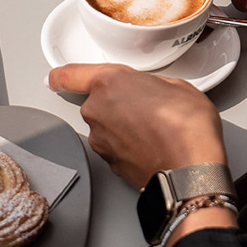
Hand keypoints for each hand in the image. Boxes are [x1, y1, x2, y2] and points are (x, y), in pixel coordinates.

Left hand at [47, 63, 226, 188]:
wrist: (191, 171)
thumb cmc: (186, 127)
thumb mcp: (175, 85)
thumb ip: (152, 83)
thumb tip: (153, 91)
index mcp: (108, 83)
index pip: (70, 75)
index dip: (60, 76)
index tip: (55, 78)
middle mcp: (97, 111)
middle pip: (97, 102)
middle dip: (118, 102)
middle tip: (147, 105)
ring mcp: (101, 140)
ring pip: (107, 126)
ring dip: (124, 126)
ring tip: (156, 128)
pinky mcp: (109, 163)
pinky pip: (115, 148)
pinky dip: (129, 146)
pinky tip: (153, 145)